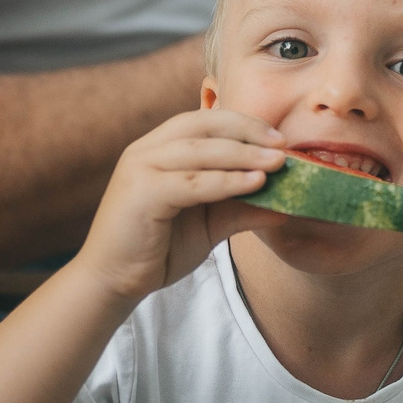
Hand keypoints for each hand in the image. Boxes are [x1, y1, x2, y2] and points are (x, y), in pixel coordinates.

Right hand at [73, 109, 285, 304]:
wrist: (114, 282)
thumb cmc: (159, 249)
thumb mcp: (210, 223)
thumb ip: (241, 207)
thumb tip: (288, 204)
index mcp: (160, 147)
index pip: (206, 120)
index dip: (244, 124)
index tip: (280, 137)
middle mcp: (146, 149)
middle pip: (204, 126)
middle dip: (248, 132)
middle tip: (283, 145)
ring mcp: (140, 168)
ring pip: (200, 151)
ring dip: (243, 154)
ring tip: (276, 163)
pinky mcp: (141, 193)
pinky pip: (192, 182)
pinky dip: (226, 181)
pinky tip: (254, 184)